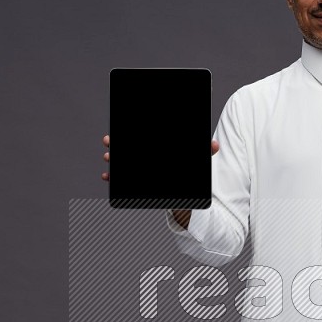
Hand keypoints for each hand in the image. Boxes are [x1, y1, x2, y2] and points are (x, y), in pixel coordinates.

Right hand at [99, 134, 218, 180]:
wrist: (186, 190)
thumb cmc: (188, 170)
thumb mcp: (195, 161)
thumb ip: (204, 152)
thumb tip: (215, 145)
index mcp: (156, 148)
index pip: (141, 136)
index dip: (129, 132)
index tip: (119, 131)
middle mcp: (145, 155)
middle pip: (128, 146)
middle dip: (116, 143)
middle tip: (109, 141)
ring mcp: (140, 169)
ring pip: (123, 160)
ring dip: (113, 159)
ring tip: (109, 158)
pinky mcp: (138, 182)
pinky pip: (123, 179)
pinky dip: (114, 177)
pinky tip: (107, 177)